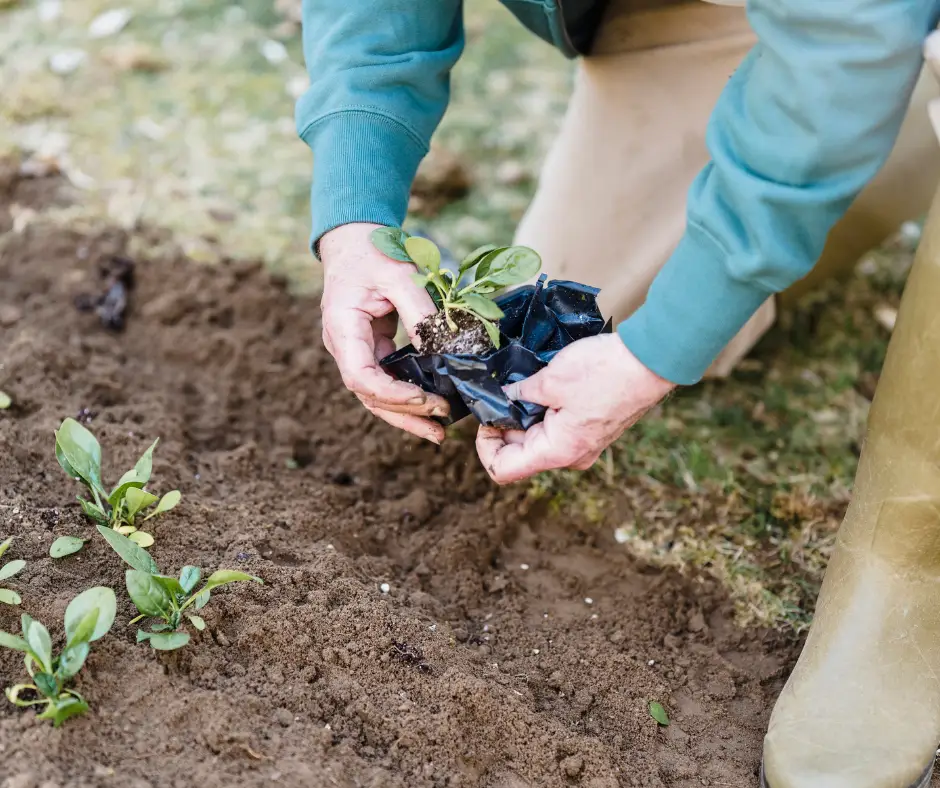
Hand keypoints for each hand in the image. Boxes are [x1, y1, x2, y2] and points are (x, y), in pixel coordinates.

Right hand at [319, 222, 449, 442]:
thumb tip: (443, 351)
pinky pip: (385, 381)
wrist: (353, 242)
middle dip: (404, 414)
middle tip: (440, 428)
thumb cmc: (373, 253)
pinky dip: (406, 397)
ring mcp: (355, 351)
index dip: (392, 394)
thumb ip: (419, 312)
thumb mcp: (400, 274)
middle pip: (368, 395)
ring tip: (437, 431)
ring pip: (375, 395)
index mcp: (342, 327)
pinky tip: (429, 407)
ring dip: (405, 415)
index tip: (426, 399)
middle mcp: (343, 346)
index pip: (360, 376)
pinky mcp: (370, 350)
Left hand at [476, 334, 675, 483]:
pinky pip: (557, 428)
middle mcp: (570, 456)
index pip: (503, 470)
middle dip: (505, 425)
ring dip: (525, 415)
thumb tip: (502, 396)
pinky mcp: (592, 430)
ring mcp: (583, 445)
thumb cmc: (605, 372)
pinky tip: (544, 385)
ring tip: (524, 384)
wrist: (651, 360)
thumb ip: (519, 393)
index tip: (486, 418)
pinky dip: (544, 410)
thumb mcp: (549, 380)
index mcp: (557, 452)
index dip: (485, 446)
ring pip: (538, 439)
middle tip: (501, 393)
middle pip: (519, 453)